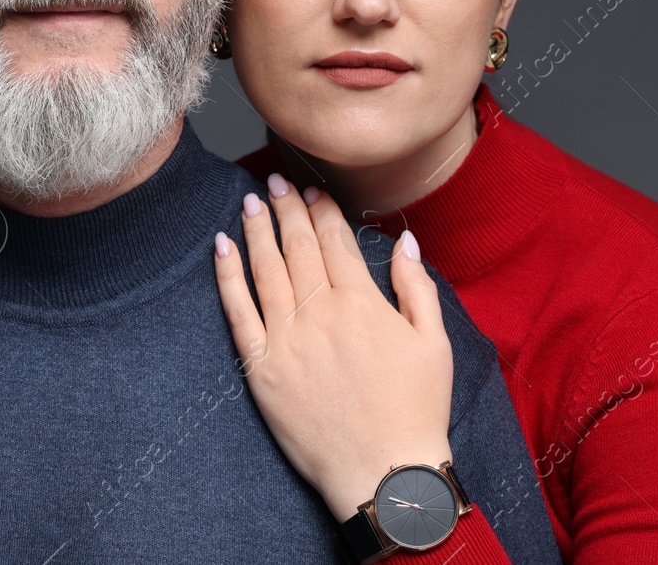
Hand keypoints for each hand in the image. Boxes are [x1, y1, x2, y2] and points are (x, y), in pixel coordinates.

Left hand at [213, 174, 454, 521]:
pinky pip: (238, 312)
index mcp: (363, 303)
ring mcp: (287, 340)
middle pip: (298, 247)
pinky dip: (227, 276)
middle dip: (286, 208)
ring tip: (251, 201)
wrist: (384, 475)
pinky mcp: (262, 368)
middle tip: (275, 181)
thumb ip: (416, 286)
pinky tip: (222, 247)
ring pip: (266, 270)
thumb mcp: (435, 343)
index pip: (336, 241)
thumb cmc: (417, 410)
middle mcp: (321, 314)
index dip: (322, 210)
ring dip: (257, 230)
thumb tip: (404, 241)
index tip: (312, 189)